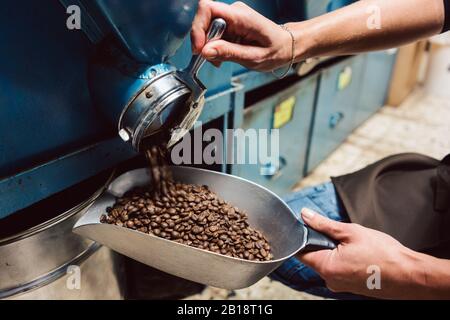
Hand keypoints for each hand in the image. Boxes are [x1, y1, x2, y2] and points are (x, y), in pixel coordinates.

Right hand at [191, 0, 291, 70]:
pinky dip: (213, 48)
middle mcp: (234, 12)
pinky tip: (222, 56)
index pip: (208, 8)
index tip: (200, 49)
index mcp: (241, 16)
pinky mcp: (229, 25)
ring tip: (220, 60)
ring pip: (206, 29)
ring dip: (208, 47)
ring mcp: (231, 18)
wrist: (287, 46)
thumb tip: (205, 51)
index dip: (198, 27)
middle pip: (204, 20)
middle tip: (211, 59)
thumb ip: (229, 53)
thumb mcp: (254, 57)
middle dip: (202, 42)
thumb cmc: (276, 50)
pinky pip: (213, 35)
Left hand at [298, 208, 421, 298]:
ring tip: (355, 247)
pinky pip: (339, 270)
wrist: (409, 275)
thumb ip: (324, 224)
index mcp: (326, 267)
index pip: (300, 251)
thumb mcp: (351, 232)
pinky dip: (344, 260)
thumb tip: (305, 215)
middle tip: (343, 237)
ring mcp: (340, 285)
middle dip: (323, 243)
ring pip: (328, 262)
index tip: (310, 227)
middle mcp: (330, 280)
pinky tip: (360, 256)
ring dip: (335, 251)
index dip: (303, 237)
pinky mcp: (349, 286)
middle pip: (314, 256)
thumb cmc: (384, 255)